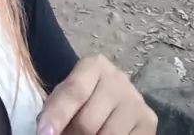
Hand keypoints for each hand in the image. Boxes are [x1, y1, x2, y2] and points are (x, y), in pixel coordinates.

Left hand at [37, 55, 157, 134]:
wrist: (113, 98)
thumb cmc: (83, 98)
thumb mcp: (66, 96)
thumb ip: (56, 109)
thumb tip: (46, 132)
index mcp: (94, 65)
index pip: (74, 92)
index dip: (57, 116)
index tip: (44, 134)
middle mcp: (118, 78)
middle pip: (88, 121)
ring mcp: (136, 100)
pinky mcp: (149, 121)